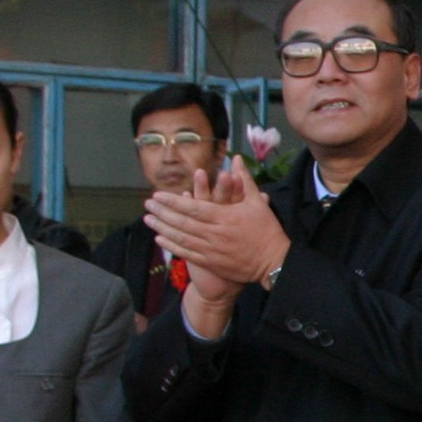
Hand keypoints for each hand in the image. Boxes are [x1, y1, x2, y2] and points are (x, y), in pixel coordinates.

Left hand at [143, 164, 284, 338]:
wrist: (274, 262)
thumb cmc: (267, 231)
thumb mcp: (257, 203)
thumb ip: (244, 180)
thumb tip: (237, 159)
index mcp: (225, 217)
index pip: (193, 207)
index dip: (173, 202)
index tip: (158, 195)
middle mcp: (214, 233)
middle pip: (182, 222)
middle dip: (162, 213)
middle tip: (147, 205)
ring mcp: (211, 250)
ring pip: (181, 237)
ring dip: (162, 228)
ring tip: (147, 220)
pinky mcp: (211, 262)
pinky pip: (187, 253)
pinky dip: (172, 246)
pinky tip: (160, 239)